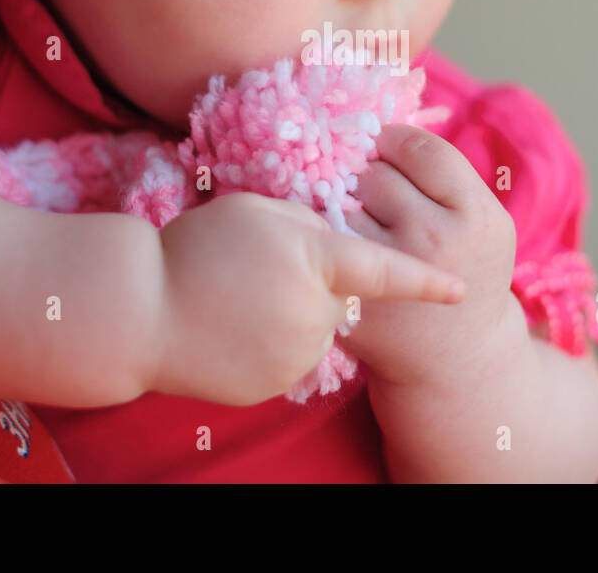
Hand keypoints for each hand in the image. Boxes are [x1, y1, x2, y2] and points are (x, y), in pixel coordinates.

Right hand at [152, 192, 465, 406]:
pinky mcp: (275, 385)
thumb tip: (339, 242)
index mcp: (315, 261)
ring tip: (239, 300)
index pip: (383, 270)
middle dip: (316, 281)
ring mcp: (295, 355)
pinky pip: (290, 357)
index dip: (423, 280)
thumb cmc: (195, 249)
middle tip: (261, 268)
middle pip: (340, 297)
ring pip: (315, 328)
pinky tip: (234, 329)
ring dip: (293, 313)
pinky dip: (272, 343)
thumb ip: (311, 224)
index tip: (458, 290)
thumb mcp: (257, 212)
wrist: (139, 312)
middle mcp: (315, 312)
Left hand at [343, 124, 518, 388]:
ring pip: (342, 204)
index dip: (395, 143)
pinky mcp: (354, 298)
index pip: (418, 148)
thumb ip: (446, 176)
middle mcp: (433, 239)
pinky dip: (322, 237)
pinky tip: (333, 246)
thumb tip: (382, 122)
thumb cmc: (468, 273)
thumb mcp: (483, 222)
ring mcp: (390, 271)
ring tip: (355, 218)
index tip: (387, 152)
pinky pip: (322, 244)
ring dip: (339, 204)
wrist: (459, 362)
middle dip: (367, 177)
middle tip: (373, 195)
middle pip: (375, 174)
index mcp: (474, 215)